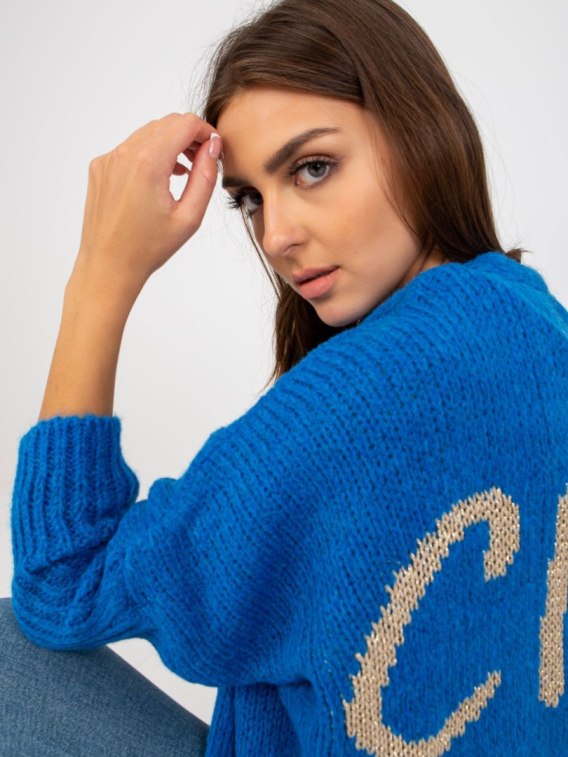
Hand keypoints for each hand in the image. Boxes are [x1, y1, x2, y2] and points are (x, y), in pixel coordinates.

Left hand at [72, 112, 221, 297]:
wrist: (108, 266)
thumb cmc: (147, 248)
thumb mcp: (189, 216)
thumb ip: (205, 176)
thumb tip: (212, 147)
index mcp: (147, 163)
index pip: (184, 124)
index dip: (205, 131)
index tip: (214, 148)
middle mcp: (123, 154)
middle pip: (166, 123)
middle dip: (189, 136)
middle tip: (203, 160)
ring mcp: (108, 159)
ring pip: (148, 133)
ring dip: (170, 143)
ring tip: (184, 171)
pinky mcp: (100, 168)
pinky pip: (130, 147)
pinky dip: (149, 153)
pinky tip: (160, 178)